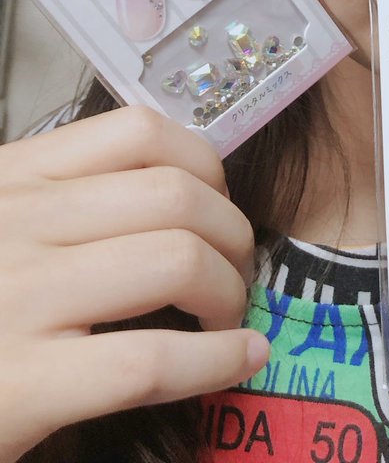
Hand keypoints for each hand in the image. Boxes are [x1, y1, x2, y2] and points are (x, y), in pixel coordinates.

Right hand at [0, 106, 268, 462]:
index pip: (138, 131)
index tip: (216, 204)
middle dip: (231, 232)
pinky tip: (237, 361)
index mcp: (11, 177)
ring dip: (228, 288)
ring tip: (226, 316)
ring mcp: (17, 300)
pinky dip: (215, 359)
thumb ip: (61, 204)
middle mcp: (15, 223)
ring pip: (177, 259)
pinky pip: (151, 360)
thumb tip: (182, 199)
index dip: (204, 165)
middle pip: (176, 195)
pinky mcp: (20, 386)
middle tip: (233, 269)